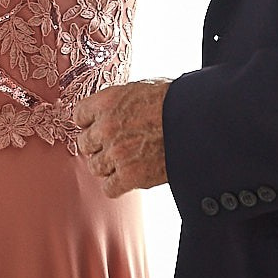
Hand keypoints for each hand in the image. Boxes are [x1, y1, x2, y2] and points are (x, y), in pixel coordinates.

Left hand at [69, 78, 169, 197]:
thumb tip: (112, 110)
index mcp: (107, 101)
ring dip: (109, 166)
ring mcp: (116, 152)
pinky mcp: (130, 176)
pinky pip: (109, 188)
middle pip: (84, 144)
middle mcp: (106, 127)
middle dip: (99, 146)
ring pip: (95, 167)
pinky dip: (118, 185)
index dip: (91, 123)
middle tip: (116, 146)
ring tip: (127, 161)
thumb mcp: (141, 89)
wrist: (197, 121)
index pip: (79, 115)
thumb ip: (118, 102)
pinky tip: (131, 177)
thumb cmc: (176, 102)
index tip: (99, 127)